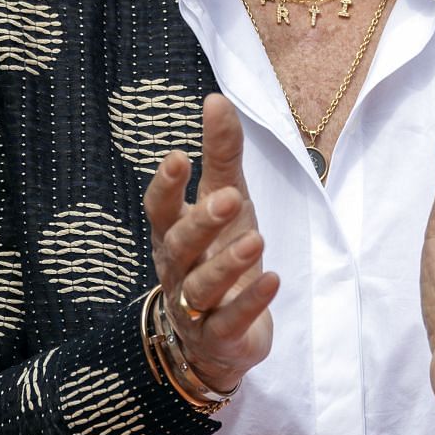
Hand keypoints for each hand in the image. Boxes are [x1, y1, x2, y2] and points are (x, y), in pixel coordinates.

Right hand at [144, 94, 278, 393]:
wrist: (219, 335)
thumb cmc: (219, 252)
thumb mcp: (227, 199)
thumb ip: (221, 154)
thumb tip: (216, 98)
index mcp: (174, 235)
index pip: (160, 210)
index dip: (166, 186)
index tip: (179, 156)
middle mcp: (178, 270)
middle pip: (181, 246)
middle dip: (201, 222)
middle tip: (229, 197)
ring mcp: (195, 308)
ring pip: (202, 286)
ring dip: (228, 263)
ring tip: (257, 240)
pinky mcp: (221, 336)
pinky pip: (232, 320)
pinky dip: (252, 301)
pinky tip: (273, 280)